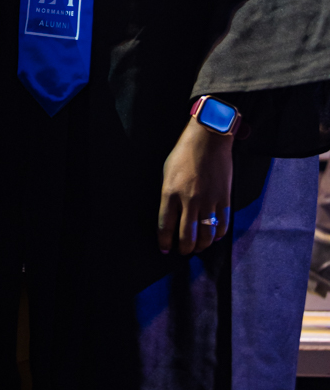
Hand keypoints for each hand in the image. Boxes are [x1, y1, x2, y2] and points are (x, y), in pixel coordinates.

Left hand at [158, 118, 232, 255]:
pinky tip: (214, 236)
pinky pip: (223, 225)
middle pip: (187, 237)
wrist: (208, 139)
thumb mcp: (167, 173)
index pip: (166, 227)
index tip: (165, 249)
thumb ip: (169, 195)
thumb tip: (172, 216)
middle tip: (183, 250)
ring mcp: (209, 201)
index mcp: (171, 193)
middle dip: (184, 249)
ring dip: (201, 246)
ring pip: (206, 236)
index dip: (165, 242)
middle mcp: (189, 201)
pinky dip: (218, 235)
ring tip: (198, 246)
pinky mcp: (224, 199)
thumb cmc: (184, 153)